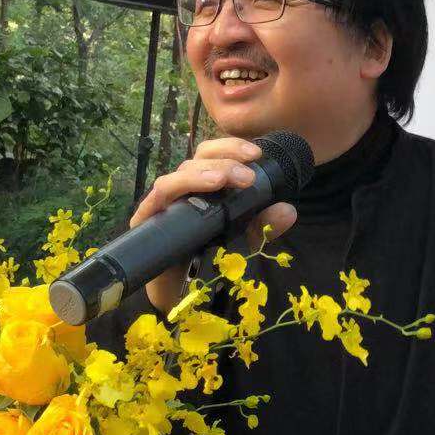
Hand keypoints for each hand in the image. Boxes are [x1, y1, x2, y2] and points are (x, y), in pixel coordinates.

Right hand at [133, 137, 297, 312]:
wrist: (175, 287)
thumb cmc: (205, 252)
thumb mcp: (241, 237)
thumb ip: (263, 224)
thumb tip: (287, 211)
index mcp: (204, 182)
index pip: (215, 153)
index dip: (232, 147)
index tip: (257, 154)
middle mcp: (183, 187)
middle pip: (197, 158)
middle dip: (224, 161)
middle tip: (247, 178)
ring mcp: (163, 202)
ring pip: (176, 175)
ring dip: (200, 174)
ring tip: (222, 181)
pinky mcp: (146, 218)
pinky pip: (156, 199)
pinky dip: (171, 191)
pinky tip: (186, 198)